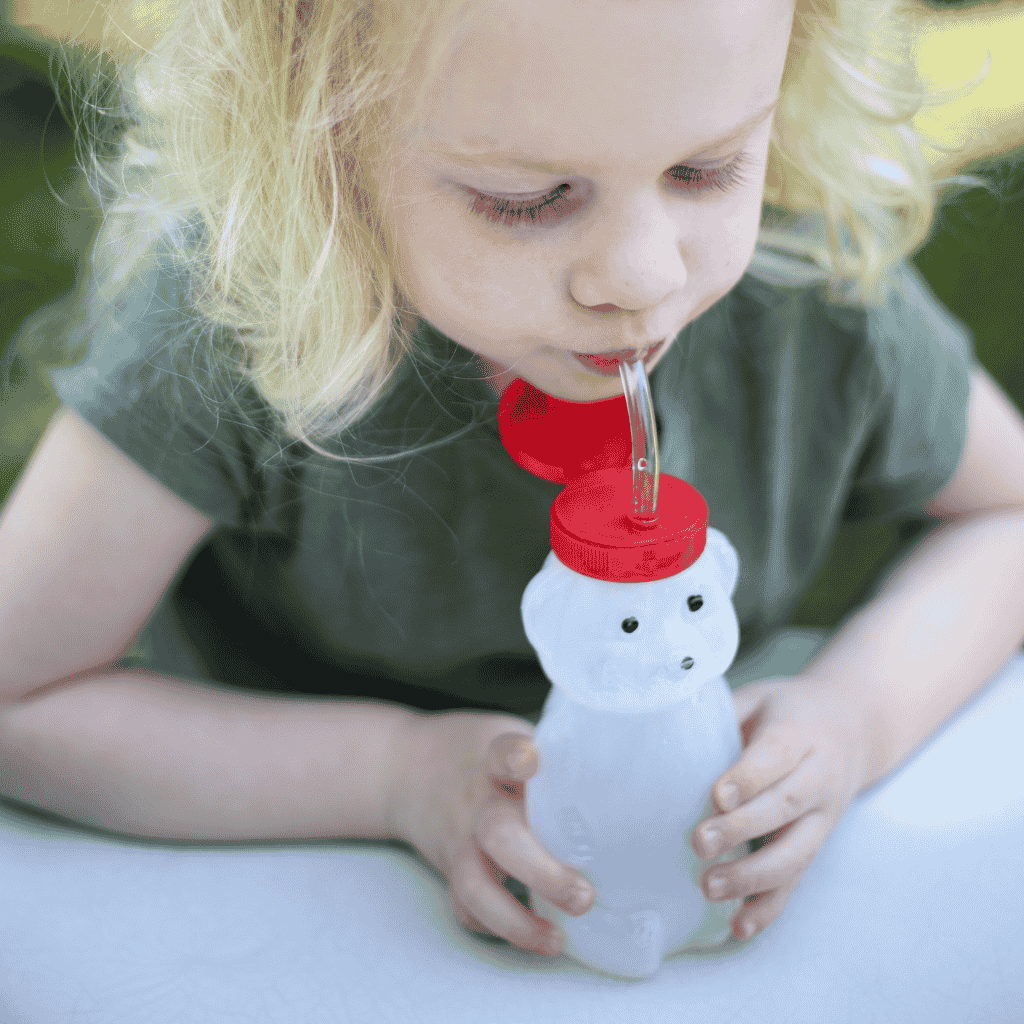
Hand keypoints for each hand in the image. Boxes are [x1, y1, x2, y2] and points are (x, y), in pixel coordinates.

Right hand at [390, 709, 595, 955]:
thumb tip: (624, 771)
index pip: (502, 753)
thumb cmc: (478, 753)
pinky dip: (496, 928)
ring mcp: (459, 840)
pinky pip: (466, 907)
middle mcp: (475, 803)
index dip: (516, 758)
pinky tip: (534, 938)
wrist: (406, 768)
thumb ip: (551, 754)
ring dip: (516, 921)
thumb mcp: (507, 734)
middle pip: (499, 835)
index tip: (531, 762)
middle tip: (583, 895)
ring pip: (476, 886)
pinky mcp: (450, 869)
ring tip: (558, 939)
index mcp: (492, 759)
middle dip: (541, 871)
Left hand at [689, 675, 869, 940]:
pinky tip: (740, 926)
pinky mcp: (817, 845)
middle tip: (699, 843)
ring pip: (796, 853)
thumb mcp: (761, 696)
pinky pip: (798, 880)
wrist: (854, 726)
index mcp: (800, 734)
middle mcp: (818, 779)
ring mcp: (823, 818)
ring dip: (753, 876)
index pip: (776, 756)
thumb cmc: (789, 711)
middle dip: (742, 829)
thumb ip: (726, 710)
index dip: (748, 777)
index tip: (717, 795)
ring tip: (709, 887)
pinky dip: (770, 906)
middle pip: (784, 807)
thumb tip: (669, 720)